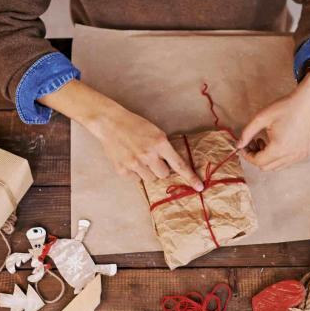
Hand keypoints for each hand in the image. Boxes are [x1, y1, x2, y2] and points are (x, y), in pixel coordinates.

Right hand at [87, 108, 202, 189]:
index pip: (179, 165)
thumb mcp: (155, 132)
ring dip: (148, 171)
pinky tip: (129, 160)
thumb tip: (174, 165)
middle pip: (164, 175)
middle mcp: (148, 155)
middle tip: (152, 159)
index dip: (190, 177)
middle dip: (161, 169)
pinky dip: (134, 173)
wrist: (109, 123)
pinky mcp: (122, 170)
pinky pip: (136, 180)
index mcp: (160, 143)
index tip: (199, 187)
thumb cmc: (135, 125)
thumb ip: (165, 148)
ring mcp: (135, 164)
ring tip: (139, 158)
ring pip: (150, 179)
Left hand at [237, 70, 309, 170]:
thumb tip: (238, 145)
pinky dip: (278, 157)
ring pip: (276, 167)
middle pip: (266, 167)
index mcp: (279, 148)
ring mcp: (299, 156)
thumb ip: (247, 133)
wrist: (307, 103)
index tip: (243, 147)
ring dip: (267, 158)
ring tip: (265, 142)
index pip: (258, 162)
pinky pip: (286, 162)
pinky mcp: (304, 154)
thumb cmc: (285, 108)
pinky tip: (277, 143)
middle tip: (253, 143)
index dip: (247, 156)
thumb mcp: (261, 118)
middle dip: (256, 157)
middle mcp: (290, 155)